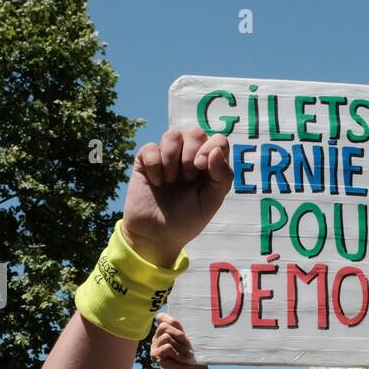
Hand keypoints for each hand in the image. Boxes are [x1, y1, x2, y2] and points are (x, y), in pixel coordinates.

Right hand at [122, 126, 233, 267]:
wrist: (157, 236)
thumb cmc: (187, 220)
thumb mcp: (211, 203)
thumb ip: (222, 177)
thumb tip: (216, 150)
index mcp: (209, 166)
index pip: (218, 140)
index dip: (212, 147)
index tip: (202, 168)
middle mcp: (189, 157)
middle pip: (195, 132)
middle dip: (191, 155)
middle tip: (187, 178)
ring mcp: (167, 158)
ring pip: (172, 134)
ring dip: (172, 159)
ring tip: (171, 181)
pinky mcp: (146, 161)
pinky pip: (150, 147)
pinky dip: (154, 166)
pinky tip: (156, 183)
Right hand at [150, 312, 199, 368]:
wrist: (192, 368)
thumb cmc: (190, 351)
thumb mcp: (185, 337)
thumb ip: (178, 327)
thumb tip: (170, 319)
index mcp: (163, 330)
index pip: (161, 317)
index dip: (171, 320)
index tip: (183, 330)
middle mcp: (156, 336)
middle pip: (164, 326)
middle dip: (179, 334)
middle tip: (188, 344)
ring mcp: (154, 345)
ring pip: (166, 337)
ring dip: (180, 346)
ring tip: (188, 354)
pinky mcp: (154, 355)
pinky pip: (167, 347)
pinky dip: (177, 353)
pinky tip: (182, 358)